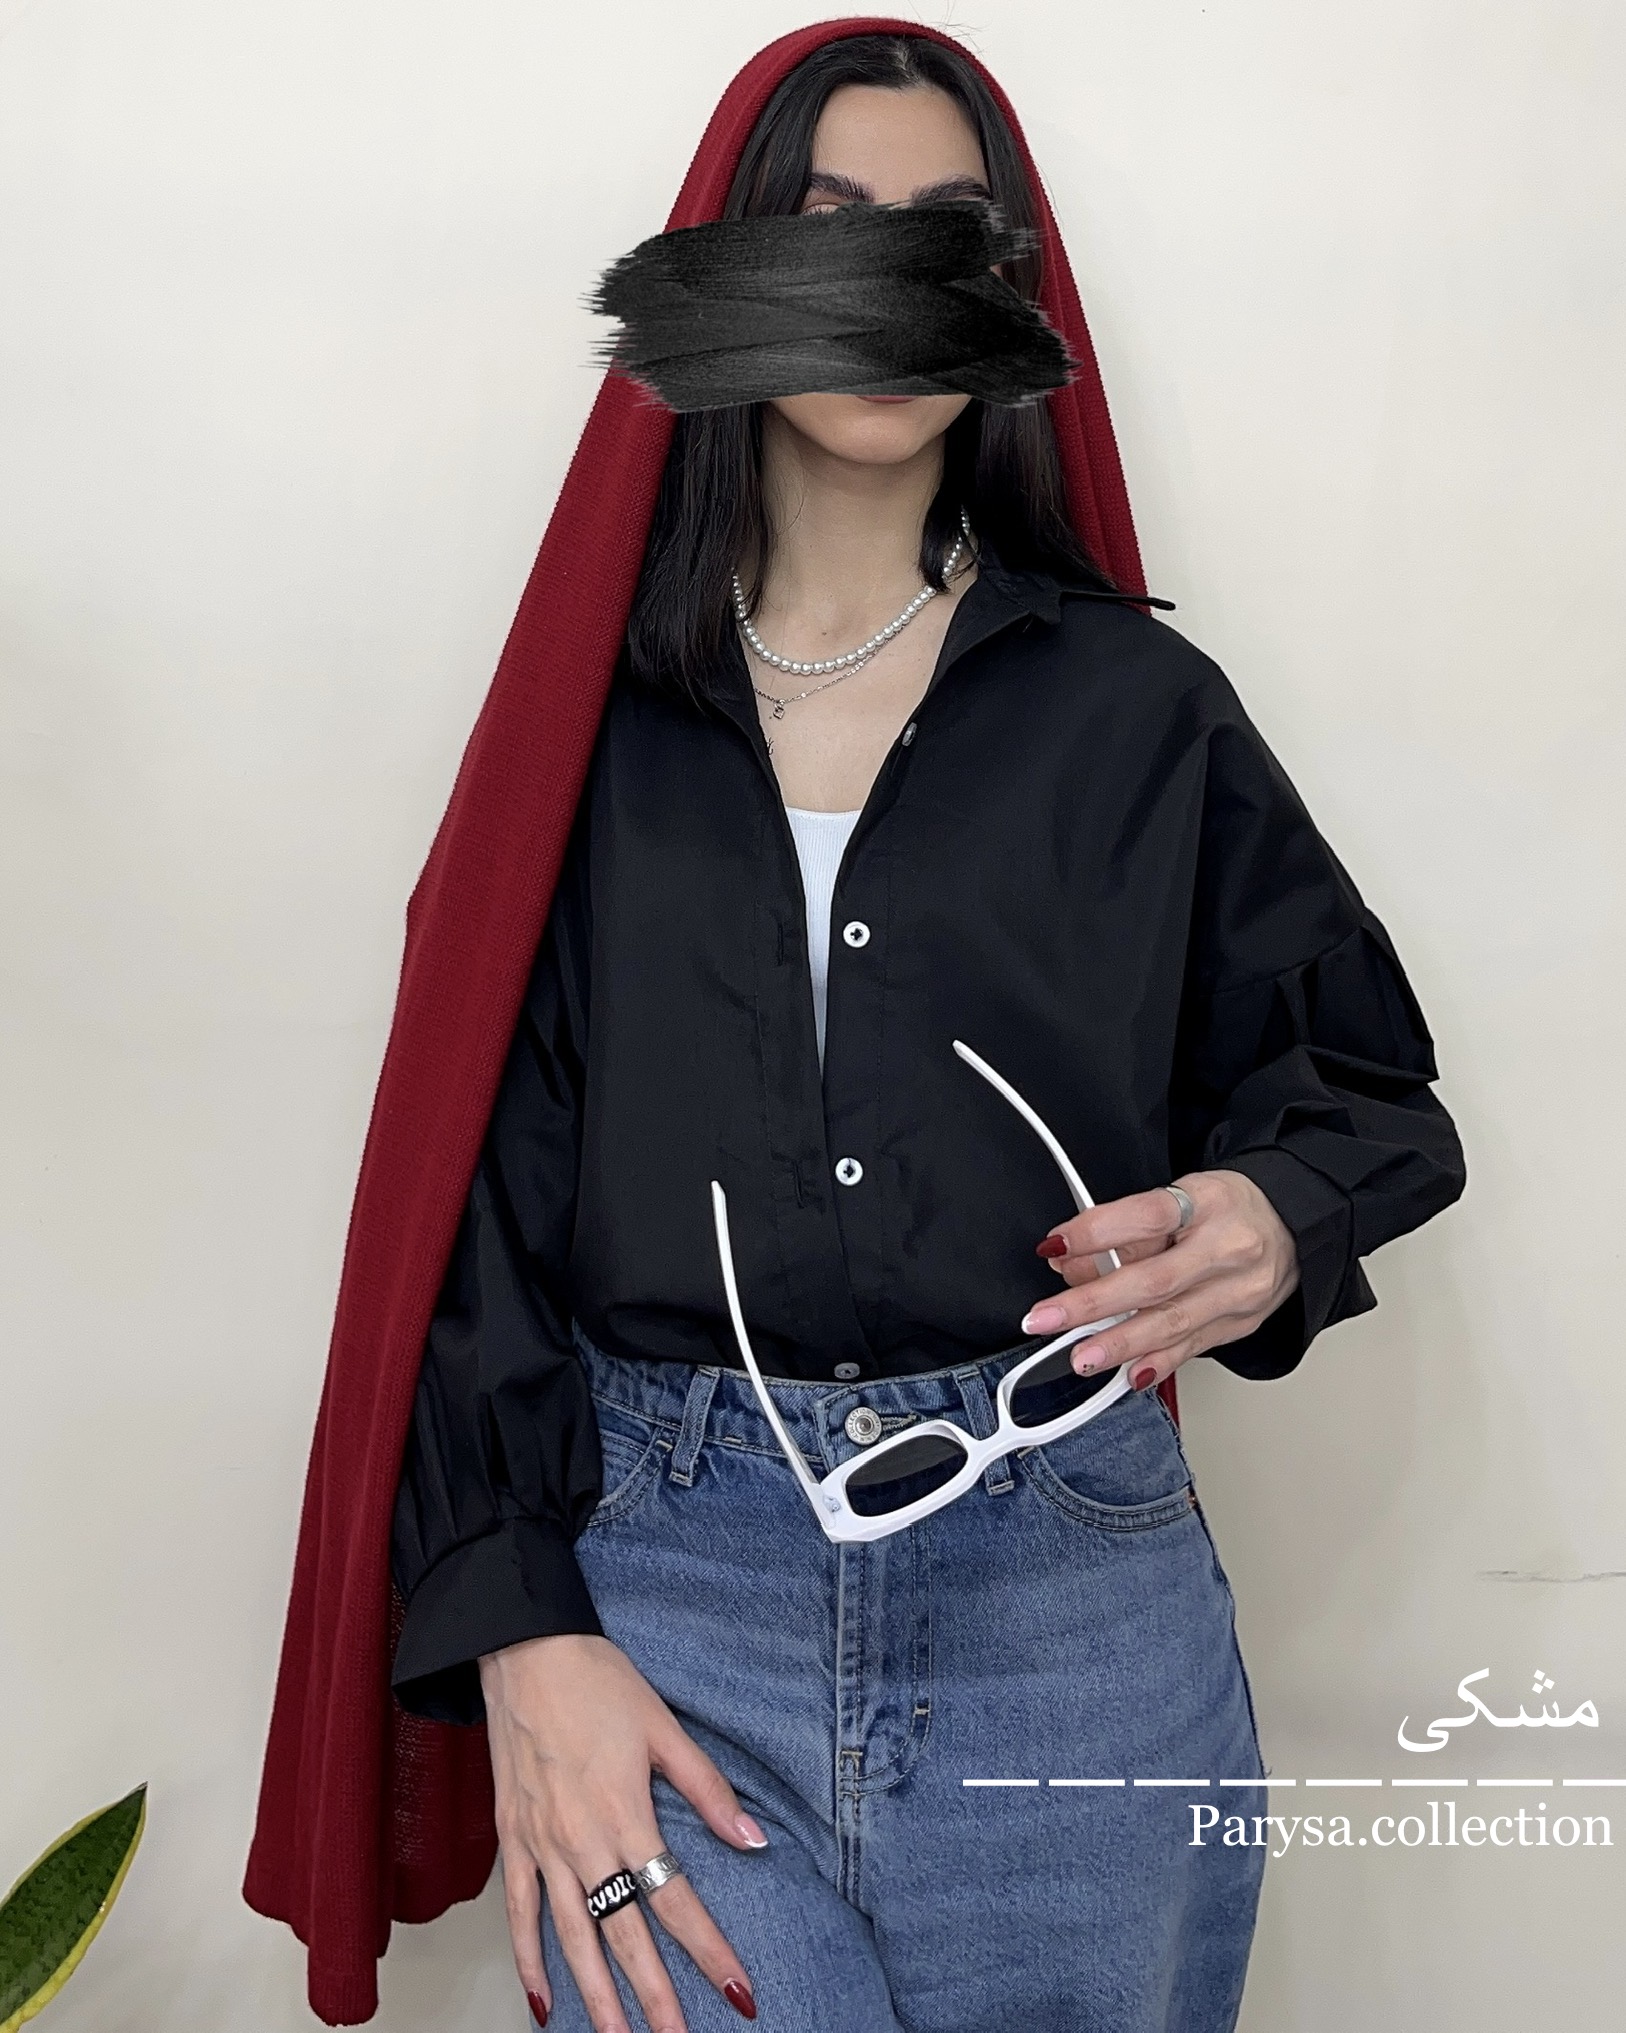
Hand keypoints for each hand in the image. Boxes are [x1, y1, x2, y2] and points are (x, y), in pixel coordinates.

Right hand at [480, 1632, 765, 2032]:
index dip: (709, 1949)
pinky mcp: (512, 1839)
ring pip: (572, 1938)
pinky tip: (545, 2003)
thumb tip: (753, 1839)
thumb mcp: (663, 1726)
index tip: (738, 1991)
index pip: (675, 1898)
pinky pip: (518, 1913)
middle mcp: (582, 1839)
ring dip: (597, 1997)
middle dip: (655, 1997)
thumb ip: (707, 1788)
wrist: (523, 1649)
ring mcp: (542, 1844)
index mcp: (625, 1812)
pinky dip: (530, 1961)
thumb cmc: (597, 1681)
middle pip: (624, 1934)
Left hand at [1021, 1169, 1298, 1391]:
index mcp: (1209, 1202)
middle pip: (1155, 1279)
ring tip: (1081, 1357)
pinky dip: (1158, 1363)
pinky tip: (1130, 1375)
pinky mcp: (1241, 1323)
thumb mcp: (1181, 1195)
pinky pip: (1194, 1347)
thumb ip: (1126, 1229)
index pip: (1147, 1216)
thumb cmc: (1227, 1207)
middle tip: (1048, 1318)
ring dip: (1120, 1344)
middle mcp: (1228, 1247)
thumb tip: (1069, 1263)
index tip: (1054, 1246)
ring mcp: (1239, 1291)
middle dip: (1093, 1303)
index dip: (1096, 1232)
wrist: (1295, 1224)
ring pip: (1173, 1322)